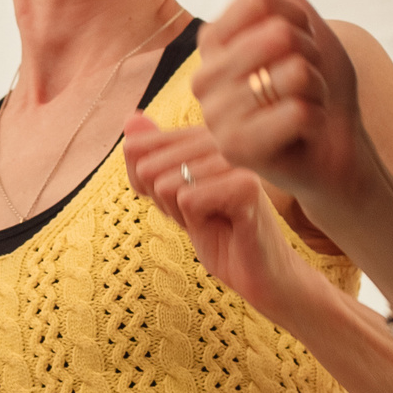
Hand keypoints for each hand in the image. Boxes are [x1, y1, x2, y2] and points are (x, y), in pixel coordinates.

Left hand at [123, 116, 328, 327]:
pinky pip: (187, 200)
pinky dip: (195, 222)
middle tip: (200, 213)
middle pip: (148, 168)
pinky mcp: (247, 186)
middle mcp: (220, 139)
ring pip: (166, 185)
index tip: (179, 199)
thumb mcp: (172, 196)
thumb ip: (150, 158)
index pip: (136, 148)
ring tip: (214, 219)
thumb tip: (131, 118)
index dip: (144, 186)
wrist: (261, 274)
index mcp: (203, 135)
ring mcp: (235, 160)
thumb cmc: (219, 232)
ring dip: (181, 215)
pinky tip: (225, 226)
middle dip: (163, 203)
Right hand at [189, 0, 370, 209]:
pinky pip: (297, 109)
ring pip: (290, 72)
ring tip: (304, 103)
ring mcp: (218, 117)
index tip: (296, 43)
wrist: (337, 145)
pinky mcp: (239, 150)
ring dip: (315, 87)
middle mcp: (204, 80)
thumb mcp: (287, 14)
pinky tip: (305, 129)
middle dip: (310, 54)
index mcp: (211, 44)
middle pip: (277, 34)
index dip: (295, 17)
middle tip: (305, 79)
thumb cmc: (312, 82)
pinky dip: (316, 115)